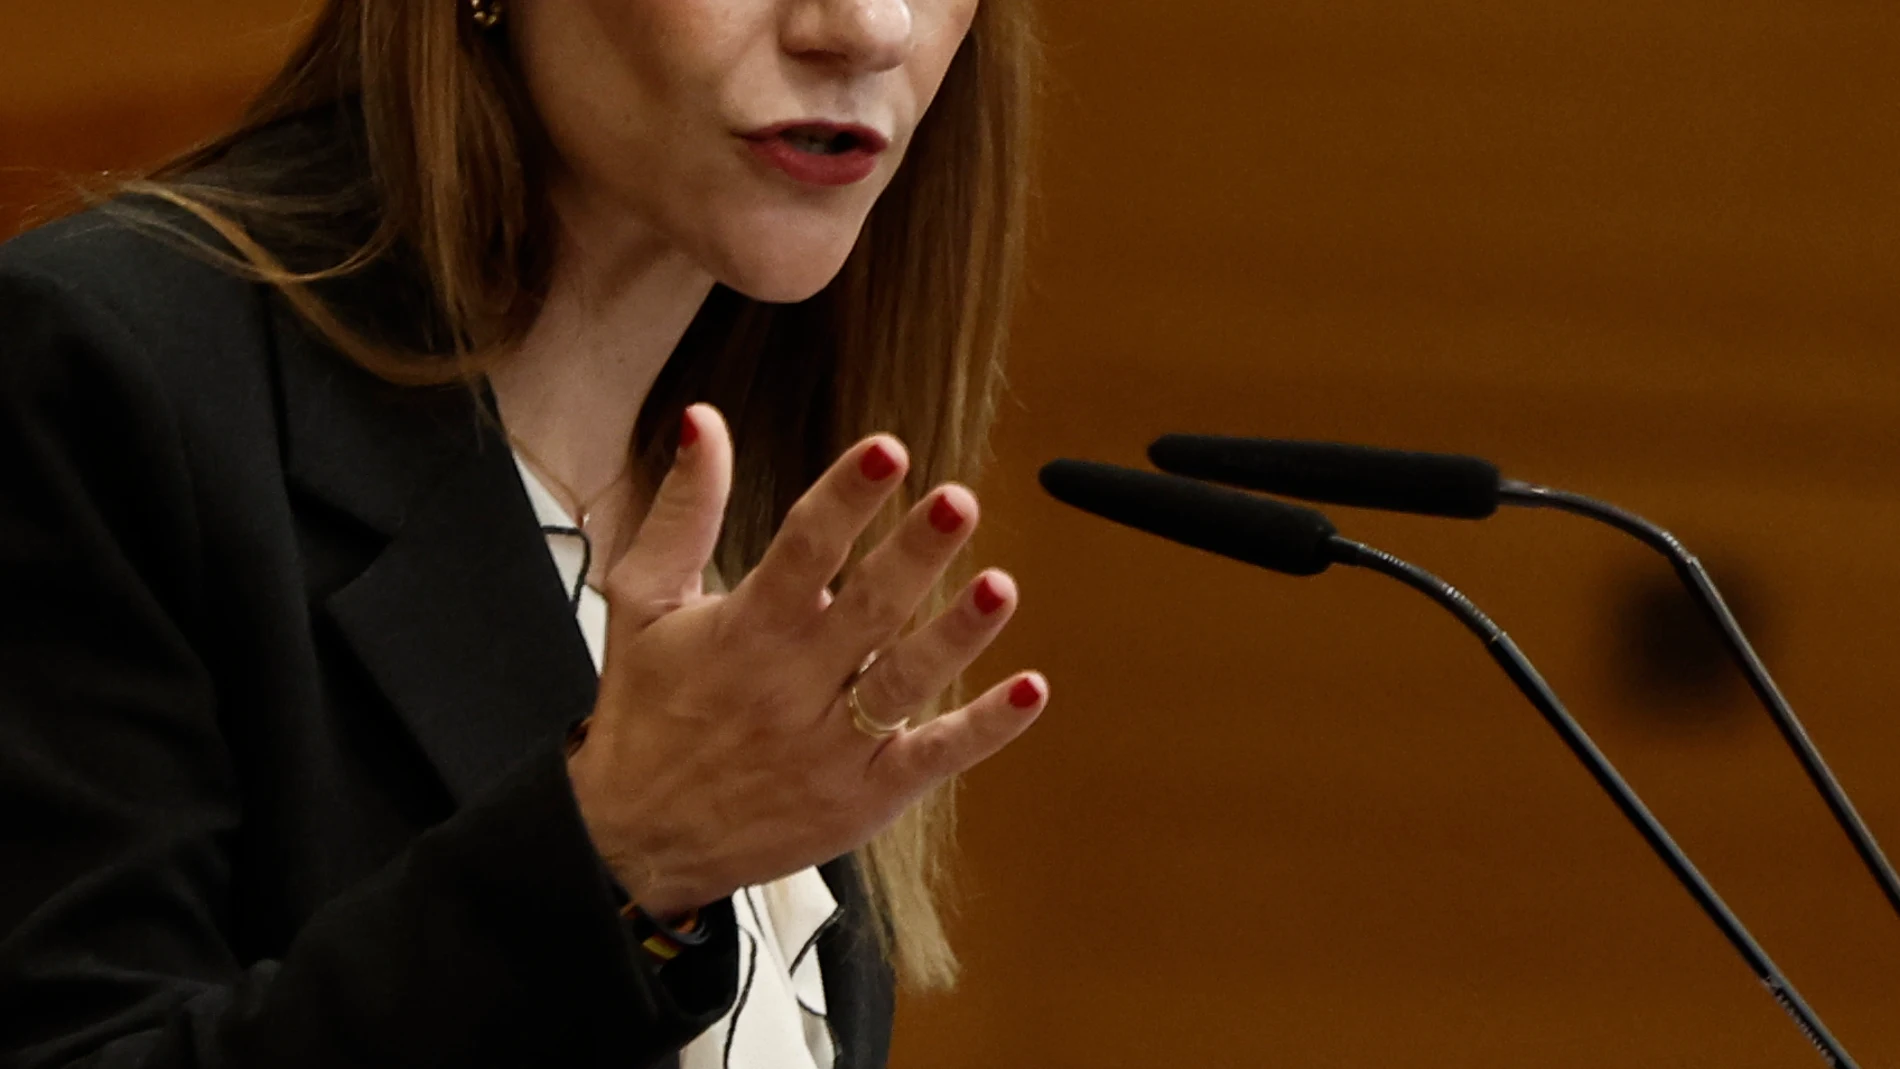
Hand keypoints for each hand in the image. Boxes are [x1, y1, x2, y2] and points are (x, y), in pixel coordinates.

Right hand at [566, 404, 1046, 915]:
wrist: (635, 841)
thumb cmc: (645, 710)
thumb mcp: (642, 604)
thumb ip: (683, 511)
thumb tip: (703, 418)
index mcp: (742, 631)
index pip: (802, 550)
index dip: (847, 497)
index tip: (888, 450)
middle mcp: (791, 686)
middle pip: (866, 610)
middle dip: (913, 555)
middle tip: (958, 502)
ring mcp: (831, 746)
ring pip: (905, 683)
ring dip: (957, 636)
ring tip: (1000, 587)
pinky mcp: (862, 796)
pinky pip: (931, 758)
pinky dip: (983, 729)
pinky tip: (1031, 690)